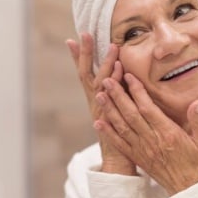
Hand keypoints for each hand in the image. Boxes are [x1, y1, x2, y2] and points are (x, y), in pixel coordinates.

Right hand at [67, 33, 134, 174]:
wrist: (118, 164)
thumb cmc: (122, 138)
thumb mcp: (117, 113)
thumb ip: (119, 96)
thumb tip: (124, 77)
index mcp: (97, 100)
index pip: (85, 74)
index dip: (79, 57)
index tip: (72, 39)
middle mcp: (95, 104)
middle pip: (86, 74)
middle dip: (84, 53)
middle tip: (85, 34)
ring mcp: (100, 112)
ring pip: (99, 85)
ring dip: (105, 65)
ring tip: (112, 47)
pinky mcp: (110, 121)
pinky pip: (110, 100)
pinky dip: (113, 85)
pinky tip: (118, 71)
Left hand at [94, 73, 197, 192]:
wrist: (191, 191)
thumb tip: (196, 102)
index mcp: (168, 134)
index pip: (148, 108)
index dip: (137, 91)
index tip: (128, 76)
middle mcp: (152, 141)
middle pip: (130, 115)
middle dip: (117, 96)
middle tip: (106, 80)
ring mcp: (143, 151)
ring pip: (122, 127)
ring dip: (109, 110)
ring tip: (99, 95)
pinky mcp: (138, 159)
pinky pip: (120, 144)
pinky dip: (108, 133)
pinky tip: (98, 123)